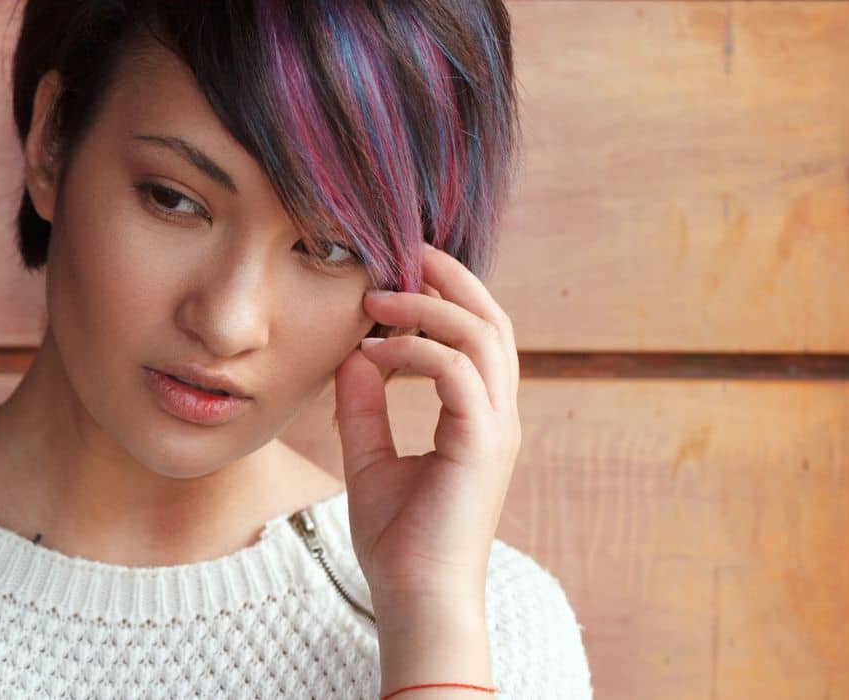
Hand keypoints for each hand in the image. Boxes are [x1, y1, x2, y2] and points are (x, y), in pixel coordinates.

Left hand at [331, 243, 521, 619]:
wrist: (414, 597)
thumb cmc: (398, 541)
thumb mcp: (369, 459)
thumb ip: (364, 406)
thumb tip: (352, 354)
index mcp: (479, 417)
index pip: (477, 335)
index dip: (445, 294)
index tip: (397, 270)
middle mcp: (497, 416)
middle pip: (491, 319)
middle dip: (448, 278)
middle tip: (400, 252)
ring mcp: (495, 428)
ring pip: (481, 334)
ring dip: (428, 306)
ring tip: (377, 298)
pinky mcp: (481, 443)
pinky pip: (456, 371)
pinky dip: (416, 349)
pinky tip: (374, 350)